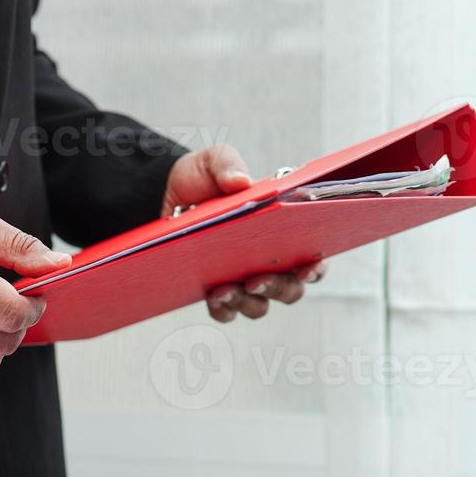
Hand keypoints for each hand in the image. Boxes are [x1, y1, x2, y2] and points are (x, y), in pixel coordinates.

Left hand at [163, 143, 327, 322]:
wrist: (159, 196)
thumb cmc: (199, 180)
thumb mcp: (211, 163)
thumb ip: (227, 164)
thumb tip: (241, 182)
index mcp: (280, 232)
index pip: (312, 257)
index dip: (316, 267)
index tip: (307, 267)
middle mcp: (267, 261)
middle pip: (290, 289)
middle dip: (278, 288)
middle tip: (256, 279)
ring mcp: (242, 281)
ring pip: (259, 306)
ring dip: (247, 301)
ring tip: (224, 289)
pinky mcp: (215, 293)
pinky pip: (226, 313)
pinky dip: (223, 309)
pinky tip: (212, 296)